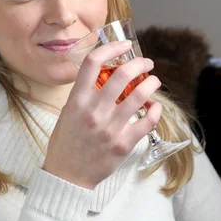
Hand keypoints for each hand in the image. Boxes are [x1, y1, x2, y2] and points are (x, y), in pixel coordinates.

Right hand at [43, 40, 161, 189]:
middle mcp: (94, 110)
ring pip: (140, 95)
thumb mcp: (67, 113)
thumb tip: (105, 76)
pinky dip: (155, 109)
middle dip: (140, 63)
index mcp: (77, 100)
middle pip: (122, 74)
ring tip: (154, 81)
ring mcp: (110, 127)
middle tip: (146, 63)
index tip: (124, 44)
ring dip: (152, 83)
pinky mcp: (123, 143)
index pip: (93, 62)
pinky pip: (147, 120)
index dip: (111, 47)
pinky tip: (154, 106)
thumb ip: (84, 94)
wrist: (66, 176)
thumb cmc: (65, 142)